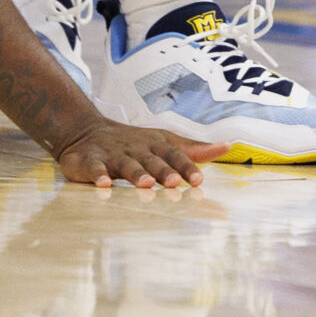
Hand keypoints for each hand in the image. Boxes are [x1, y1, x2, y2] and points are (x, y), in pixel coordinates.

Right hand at [51, 121, 228, 189]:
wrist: (88, 132)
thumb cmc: (135, 144)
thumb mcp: (164, 142)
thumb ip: (194, 149)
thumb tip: (227, 146)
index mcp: (155, 145)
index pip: (174, 155)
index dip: (186, 167)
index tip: (198, 180)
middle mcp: (136, 149)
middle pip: (152, 160)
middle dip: (163, 171)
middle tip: (174, 182)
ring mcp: (113, 155)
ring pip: (126, 164)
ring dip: (135, 173)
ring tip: (145, 184)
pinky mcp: (90, 161)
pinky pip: (94, 168)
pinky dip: (98, 174)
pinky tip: (103, 184)